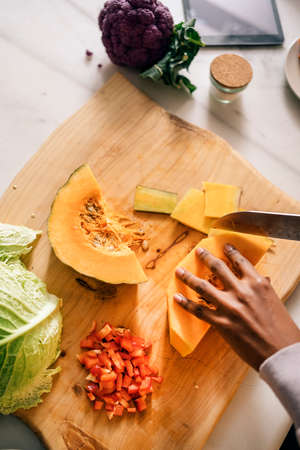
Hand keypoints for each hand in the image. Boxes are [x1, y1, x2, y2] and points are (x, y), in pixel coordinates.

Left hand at [174, 244, 299, 369]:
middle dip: (206, 257)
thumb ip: (263, 289)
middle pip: (218, 268)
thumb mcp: (275, 301)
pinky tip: (177, 298)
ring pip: (203, 287)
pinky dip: (186, 304)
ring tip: (180, 271)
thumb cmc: (282, 330)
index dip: (231, 252)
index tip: (224, 246)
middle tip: (198, 251)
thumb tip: (263, 279)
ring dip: (189, 277)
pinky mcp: (222, 324)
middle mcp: (242, 292)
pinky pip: (199, 311)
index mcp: (257, 284)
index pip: (241, 262)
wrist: (280, 353)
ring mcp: (230, 307)